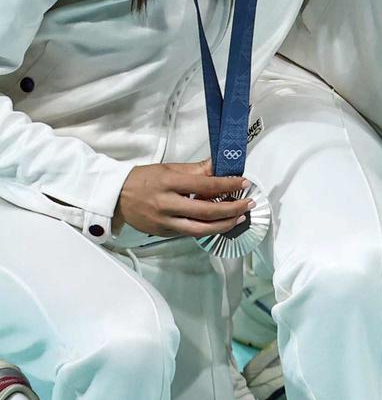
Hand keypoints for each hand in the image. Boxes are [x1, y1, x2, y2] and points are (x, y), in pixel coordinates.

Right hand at [117, 162, 252, 238]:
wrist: (116, 196)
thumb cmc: (143, 179)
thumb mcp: (170, 168)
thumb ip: (197, 170)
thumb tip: (221, 166)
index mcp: (169, 183)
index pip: (205, 185)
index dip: (228, 185)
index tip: (244, 183)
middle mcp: (166, 204)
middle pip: (206, 212)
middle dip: (232, 209)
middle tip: (248, 204)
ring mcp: (164, 221)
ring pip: (200, 229)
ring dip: (224, 225)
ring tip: (239, 218)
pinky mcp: (162, 233)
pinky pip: (189, 233)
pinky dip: (207, 229)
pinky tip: (219, 223)